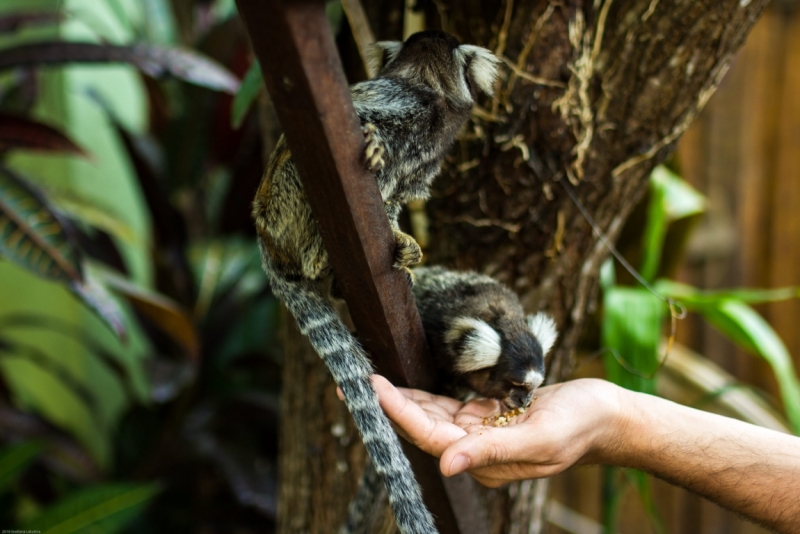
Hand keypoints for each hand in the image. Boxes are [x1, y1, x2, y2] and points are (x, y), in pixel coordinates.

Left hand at [370, 375, 628, 487]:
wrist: (607, 415)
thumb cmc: (580, 426)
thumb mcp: (540, 438)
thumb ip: (492, 451)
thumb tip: (445, 465)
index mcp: (486, 462)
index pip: (430, 436)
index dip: (398, 411)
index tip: (371, 386)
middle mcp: (477, 451)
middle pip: (422, 427)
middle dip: (388, 403)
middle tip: (353, 379)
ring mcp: (481, 433)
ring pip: (431, 415)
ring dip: (402, 398)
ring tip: (370, 378)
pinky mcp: (488, 416)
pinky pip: (448, 406)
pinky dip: (425, 394)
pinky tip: (405, 383)